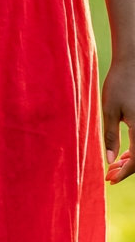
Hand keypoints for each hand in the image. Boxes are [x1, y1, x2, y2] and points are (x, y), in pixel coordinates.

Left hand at [103, 57, 134, 182]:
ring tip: (116, 164)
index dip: (123, 173)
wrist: (133, 62)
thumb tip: (110, 161)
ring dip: (132, 160)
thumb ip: (111, 137)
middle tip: (110, 175)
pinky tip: (125, 152)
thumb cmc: (119, 83)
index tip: (110, 180)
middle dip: (127, 169)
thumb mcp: (109, 111)